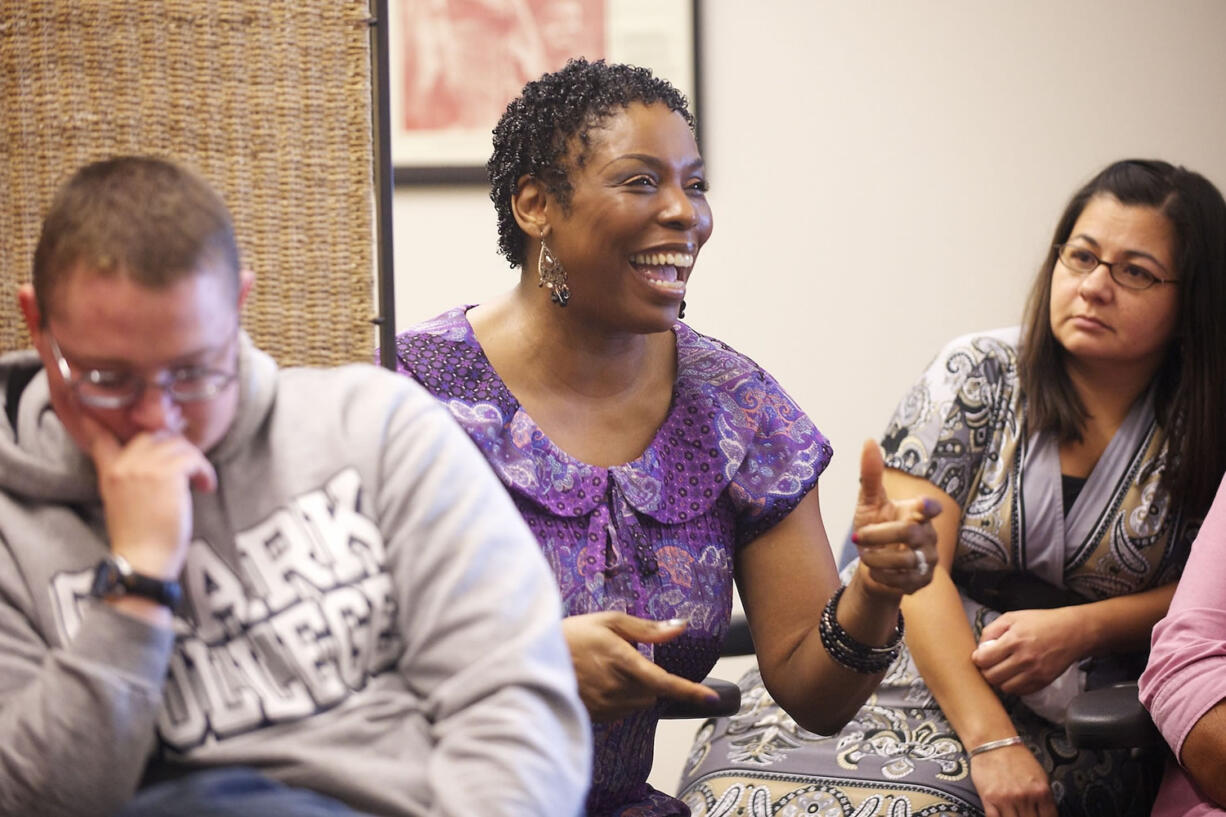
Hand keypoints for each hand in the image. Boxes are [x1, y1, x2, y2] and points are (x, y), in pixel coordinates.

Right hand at [87, 414, 216, 580]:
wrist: (142, 559)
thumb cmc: (140, 537)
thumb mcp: (122, 501)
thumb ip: (131, 477)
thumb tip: (159, 461)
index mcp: (110, 472)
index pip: (101, 438)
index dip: (102, 424)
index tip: (99, 416)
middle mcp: (124, 465)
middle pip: (154, 436)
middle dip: (176, 446)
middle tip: (189, 466)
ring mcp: (145, 468)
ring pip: (178, 444)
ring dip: (195, 460)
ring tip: (200, 481)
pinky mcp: (167, 475)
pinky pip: (193, 458)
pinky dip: (205, 470)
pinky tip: (206, 486)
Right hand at [562, 612, 718, 721]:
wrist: (534, 658)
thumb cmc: (571, 635)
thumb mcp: (608, 621)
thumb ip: (647, 628)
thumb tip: (679, 627)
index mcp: (621, 661)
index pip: (663, 682)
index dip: (689, 692)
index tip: (711, 698)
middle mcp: (615, 687)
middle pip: (652, 693)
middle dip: (647, 679)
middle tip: (622, 660)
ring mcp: (604, 705)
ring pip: (637, 703)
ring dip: (632, 690)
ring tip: (605, 670)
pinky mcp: (596, 716)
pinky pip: (620, 711)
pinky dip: (617, 699)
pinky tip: (598, 683)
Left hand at [850, 440, 939, 596]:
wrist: (872, 567)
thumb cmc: (874, 529)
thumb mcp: (868, 502)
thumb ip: (870, 475)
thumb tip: (869, 441)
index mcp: (917, 513)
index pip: (931, 508)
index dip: (929, 507)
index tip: (922, 507)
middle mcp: (928, 535)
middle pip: (908, 532)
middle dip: (878, 535)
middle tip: (857, 537)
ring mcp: (927, 560)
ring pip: (905, 559)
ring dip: (877, 558)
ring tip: (865, 556)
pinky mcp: (922, 581)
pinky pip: (902, 580)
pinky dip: (881, 576)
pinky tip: (875, 572)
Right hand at [970, 742, 1056, 816]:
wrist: (992, 742)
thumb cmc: (1015, 757)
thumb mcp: (1039, 775)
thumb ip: (1044, 796)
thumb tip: (1046, 813)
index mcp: (1040, 791)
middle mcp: (1024, 796)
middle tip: (1025, 814)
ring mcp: (1006, 799)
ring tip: (1014, 813)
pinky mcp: (989, 798)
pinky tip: (1002, 815)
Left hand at [971, 608, 1085, 694]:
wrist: (1073, 632)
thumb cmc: (1042, 622)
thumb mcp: (1012, 617)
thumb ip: (991, 631)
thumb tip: (980, 648)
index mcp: (1014, 640)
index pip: (984, 660)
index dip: (978, 659)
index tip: (980, 656)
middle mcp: (1024, 659)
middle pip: (992, 677)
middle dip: (986, 671)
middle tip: (989, 664)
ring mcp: (1034, 673)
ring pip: (1004, 688)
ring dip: (999, 680)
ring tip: (1002, 670)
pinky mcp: (1043, 682)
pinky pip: (1020, 692)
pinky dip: (1013, 685)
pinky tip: (1015, 674)